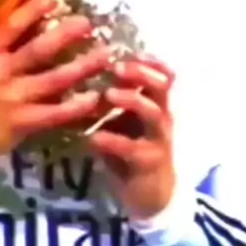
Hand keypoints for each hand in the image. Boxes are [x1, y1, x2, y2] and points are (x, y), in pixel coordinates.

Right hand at [0, 0, 108, 167]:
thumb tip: (11, 22)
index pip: (11, 26)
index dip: (33, 10)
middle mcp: (3, 72)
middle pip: (39, 50)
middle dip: (65, 34)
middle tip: (88, 22)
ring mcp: (15, 98)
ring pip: (55, 80)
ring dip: (82, 67)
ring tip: (105, 54)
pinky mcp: (24, 122)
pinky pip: (56, 114)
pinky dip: (76, 106)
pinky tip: (95, 98)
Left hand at [85, 57, 175, 219]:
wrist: (150, 196)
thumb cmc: (132, 149)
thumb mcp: (124, 122)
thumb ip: (112, 100)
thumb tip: (83, 71)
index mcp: (155, 103)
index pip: (163, 74)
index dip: (148, 60)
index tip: (125, 49)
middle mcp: (161, 117)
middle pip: (162, 86)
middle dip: (141, 73)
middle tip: (116, 67)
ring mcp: (158, 139)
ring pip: (153, 113)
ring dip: (131, 100)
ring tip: (108, 95)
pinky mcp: (148, 162)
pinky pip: (131, 148)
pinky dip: (111, 140)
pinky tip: (92, 137)